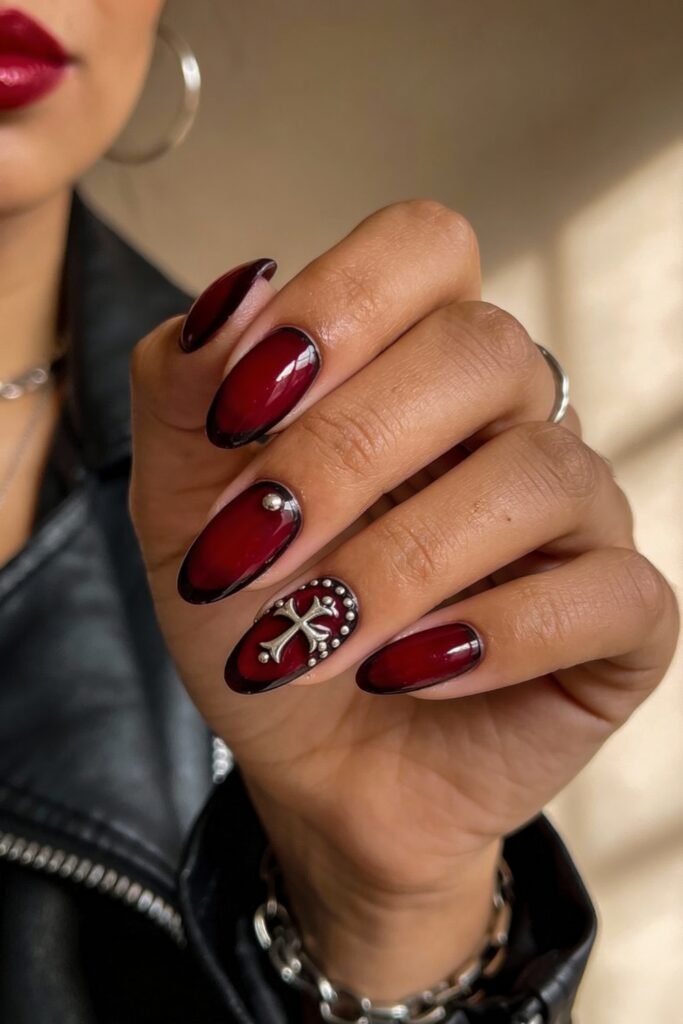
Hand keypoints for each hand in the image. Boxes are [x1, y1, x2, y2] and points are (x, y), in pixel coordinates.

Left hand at [130, 201, 678, 1001]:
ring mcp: (577, 513)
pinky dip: (494, 638)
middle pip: (484, 351)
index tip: (239, 412)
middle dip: (348, 452)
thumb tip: (240, 286)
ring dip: (399, 566)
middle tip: (253, 546)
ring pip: (538, 474)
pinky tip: (409, 674)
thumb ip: (184, 391)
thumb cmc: (259, 620)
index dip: (337, 306)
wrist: (309, 764)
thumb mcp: (184, 507)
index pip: (425, 247)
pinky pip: (607, 592)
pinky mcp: (621, 616)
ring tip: (309, 641)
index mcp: (409, 362)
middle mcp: (509, 418)